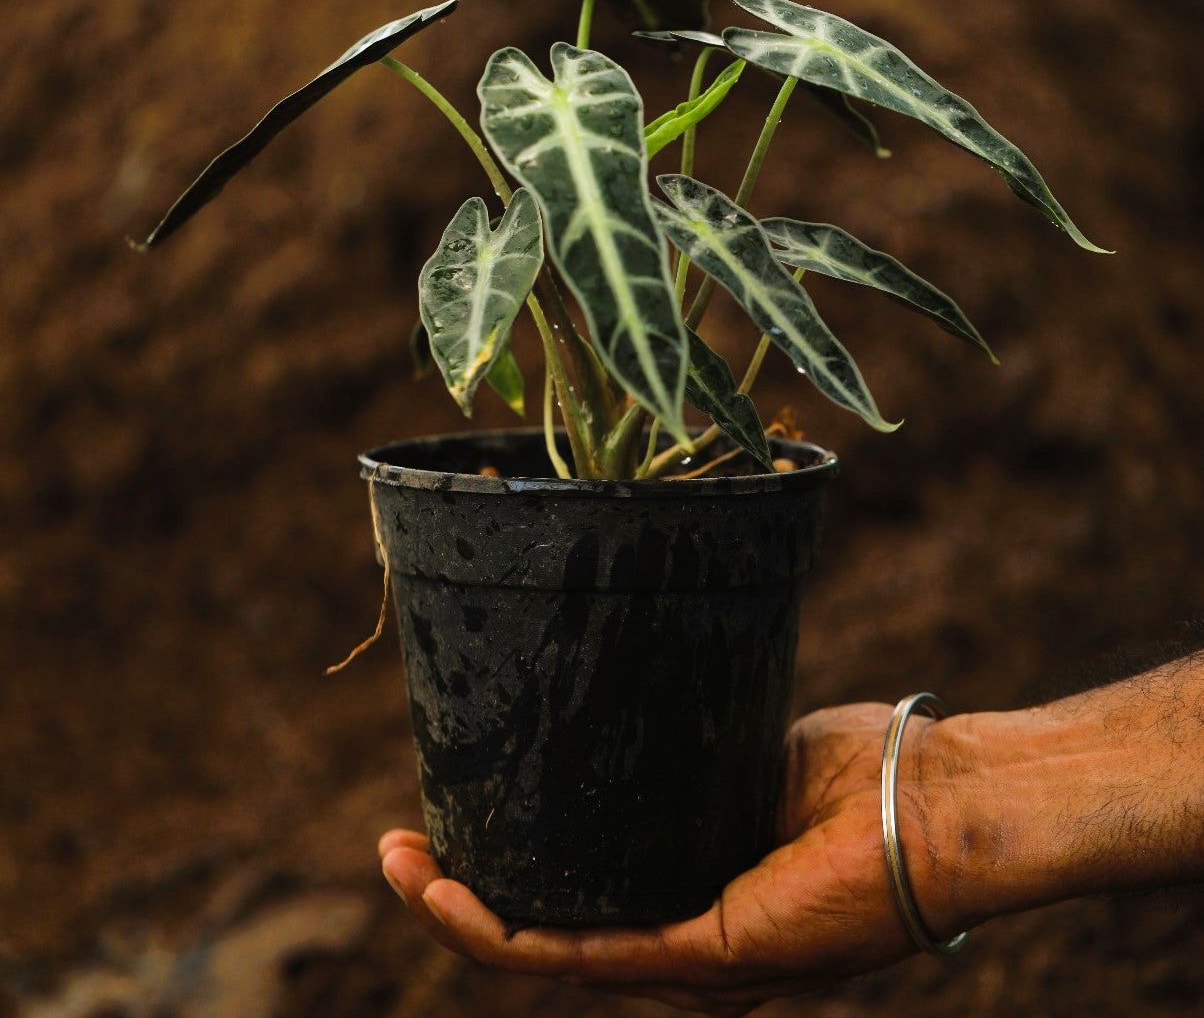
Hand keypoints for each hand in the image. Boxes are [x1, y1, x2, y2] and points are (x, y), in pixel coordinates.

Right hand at [379, 703, 956, 1014]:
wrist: (941, 801)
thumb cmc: (867, 770)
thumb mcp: (747, 748)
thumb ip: (693, 741)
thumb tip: (636, 680)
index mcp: (691, 899)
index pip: (574, 903)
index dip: (500, 872)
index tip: (444, 814)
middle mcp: (682, 948)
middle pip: (541, 937)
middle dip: (457, 899)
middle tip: (397, 846)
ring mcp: (691, 962)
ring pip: (543, 955)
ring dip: (459, 916)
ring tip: (400, 865)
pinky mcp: (706, 955)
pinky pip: (580, 954)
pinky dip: (506, 931)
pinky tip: (455, 897)